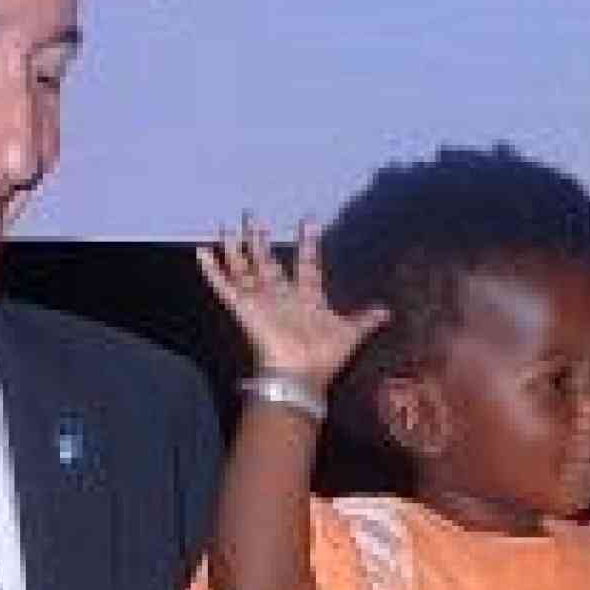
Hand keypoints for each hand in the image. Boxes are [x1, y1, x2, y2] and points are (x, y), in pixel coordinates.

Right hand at [196, 217, 387, 389]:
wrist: (301, 374)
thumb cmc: (324, 356)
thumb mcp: (350, 333)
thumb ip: (365, 319)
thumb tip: (387, 312)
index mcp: (306, 298)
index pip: (306, 264)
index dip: (308, 243)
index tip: (309, 220)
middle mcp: (281, 296)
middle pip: (267, 262)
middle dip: (260, 239)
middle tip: (253, 215)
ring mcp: (261, 301)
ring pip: (244, 268)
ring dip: (236, 248)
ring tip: (227, 225)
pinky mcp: (243, 308)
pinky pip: (224, 286)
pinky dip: (213, 270)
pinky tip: (202, 251)